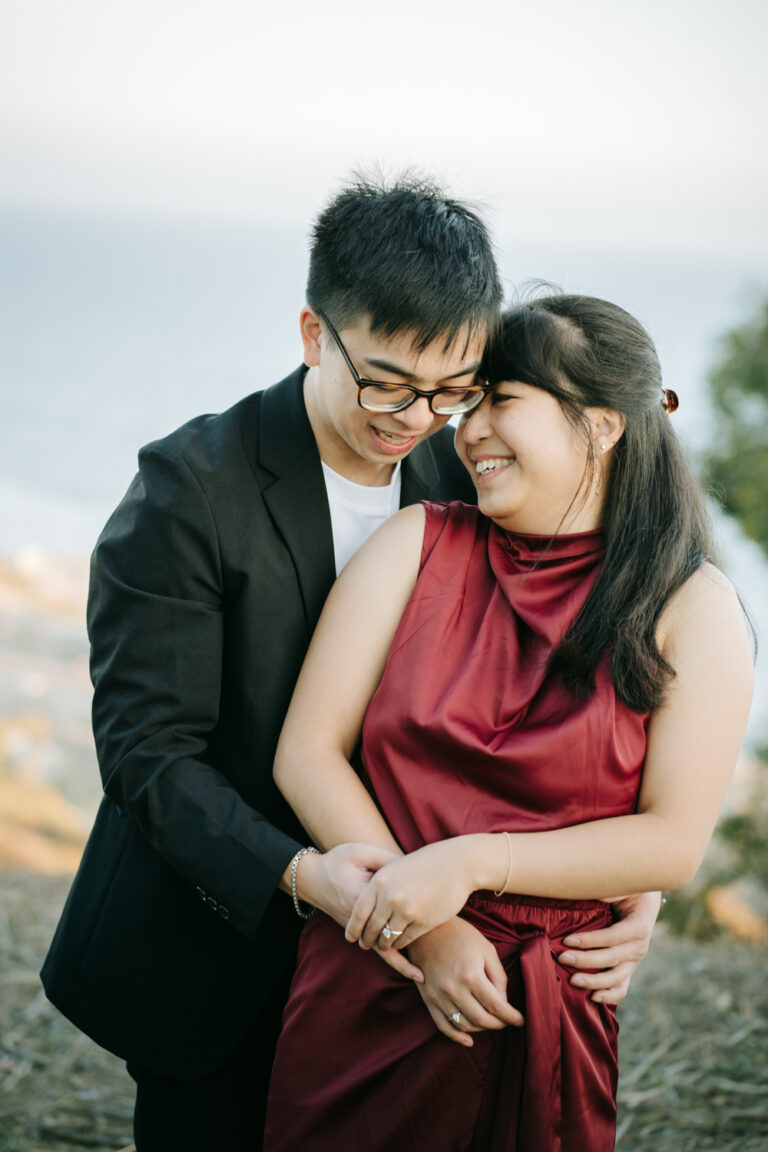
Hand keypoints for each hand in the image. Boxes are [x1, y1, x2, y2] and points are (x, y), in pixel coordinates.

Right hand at [296, 843, 423, 983]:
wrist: (311, 878)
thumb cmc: (337, 862)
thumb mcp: (360, 852)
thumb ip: (384, 859)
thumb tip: (411, 867)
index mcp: (363, 896)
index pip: (391, 910)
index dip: (412, 913)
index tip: (436, 915)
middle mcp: (361, 918)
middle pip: (389, 937)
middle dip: (412, 944)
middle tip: (436, 956)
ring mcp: (359, 928)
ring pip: (383, 951)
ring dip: (402, 963)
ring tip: (422, 976)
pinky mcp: (359, 931)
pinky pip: (377, 950)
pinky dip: (393, 960)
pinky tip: (410, 970)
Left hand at [345, 840, 472, 952]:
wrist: (457, 864)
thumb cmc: (426, 863)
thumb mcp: (396, 866)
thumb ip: (379, 884)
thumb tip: (362, 903)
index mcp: (380, 881)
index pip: (359, 911)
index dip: (353, 927)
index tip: (350, 937)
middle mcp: (390, 897)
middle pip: (371, 928)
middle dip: (367, 939)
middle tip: (365, 945)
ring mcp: (406, 911)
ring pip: (387, 938)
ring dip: (383, 945)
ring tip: (382, 946)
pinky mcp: (422, 922)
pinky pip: (404, 941)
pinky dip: (400, 945)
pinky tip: (399, 943)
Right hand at [408, 918, 523, 1047]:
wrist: (426, 930)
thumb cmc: (460, 935)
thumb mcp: (486, 949)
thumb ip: (499, 976)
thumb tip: (504, 1001)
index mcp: (470, 974)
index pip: (496, 1006)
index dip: (511, 1016)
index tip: (521, 1020)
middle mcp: (453, 989)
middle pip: (482, 1020)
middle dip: (499, 1024)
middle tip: (507, 1021)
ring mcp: (438, 996)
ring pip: (465, 1025)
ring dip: (482, 1028)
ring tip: (491, 1021)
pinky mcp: (428, 999)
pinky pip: (443, 1025)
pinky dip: (457, 1037)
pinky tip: (469, 1040)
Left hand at [556, 890, 660, 1002]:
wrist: (644, 900)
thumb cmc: (628, 889)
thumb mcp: (621, 885)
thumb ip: (608, 890)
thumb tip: (590, 891)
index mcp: (640, 924)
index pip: (613, 937)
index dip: (590, 940)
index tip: (567, 940)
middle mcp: (640, 945)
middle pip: (612, 958)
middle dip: (586, 960)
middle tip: (562, 958)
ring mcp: (635, 960)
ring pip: (617, 978)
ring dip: (594, 982)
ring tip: (573, 981)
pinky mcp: (629, 968)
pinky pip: (622, 987)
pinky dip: (609, 995)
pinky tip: (592, 997)